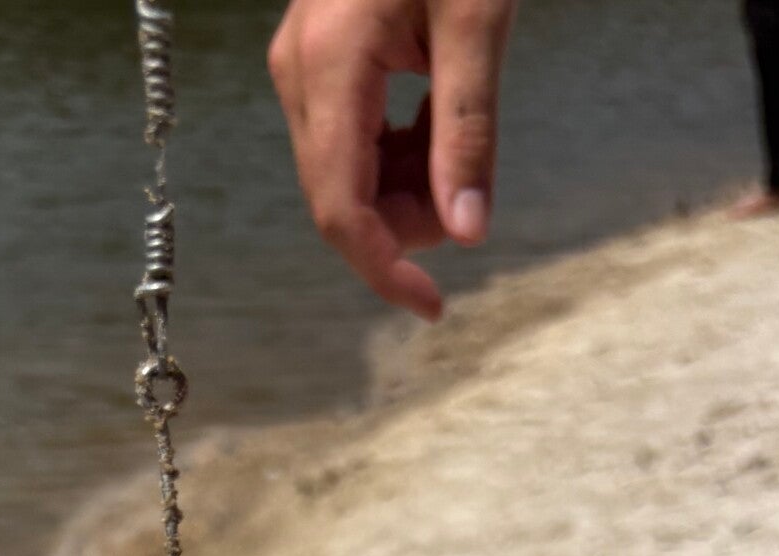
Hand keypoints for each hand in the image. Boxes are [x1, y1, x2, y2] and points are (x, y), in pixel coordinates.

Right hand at [269, 0, 517, 320]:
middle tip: (471, 195)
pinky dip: (397, 156)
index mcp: (330, 67)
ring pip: (344, 175)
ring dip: (405, 190)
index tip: (432, 305)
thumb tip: (468, 231)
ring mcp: (302, 66)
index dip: (384, 269)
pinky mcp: (318, 61)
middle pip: (340, 199)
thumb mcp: (477, 21)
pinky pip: (349, 140)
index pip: (341, 209)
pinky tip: (436, 130)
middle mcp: (300, 74)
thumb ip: (470, 129)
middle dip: (405, 224)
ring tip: (459, 148)